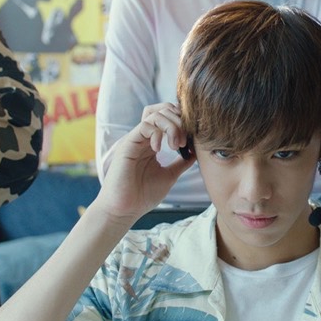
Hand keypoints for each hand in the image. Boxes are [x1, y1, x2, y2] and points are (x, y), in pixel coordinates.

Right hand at [92, 103, 194, 221]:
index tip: (190, 141)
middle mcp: (143, 138)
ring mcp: (135, 140)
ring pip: (155, 115)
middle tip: (183, 143)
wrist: (124, 211)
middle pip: (162, 110)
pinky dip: (157, 133)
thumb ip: (181, 163)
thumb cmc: (143, 196)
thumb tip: (196, 153)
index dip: (182, 122)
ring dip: (171, 126)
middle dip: (179, 122)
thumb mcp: (169, 175)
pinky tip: (159, 150)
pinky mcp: (127, 145)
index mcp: (152, 143)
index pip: (168, 117)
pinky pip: (144, 126)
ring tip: (174, 146)